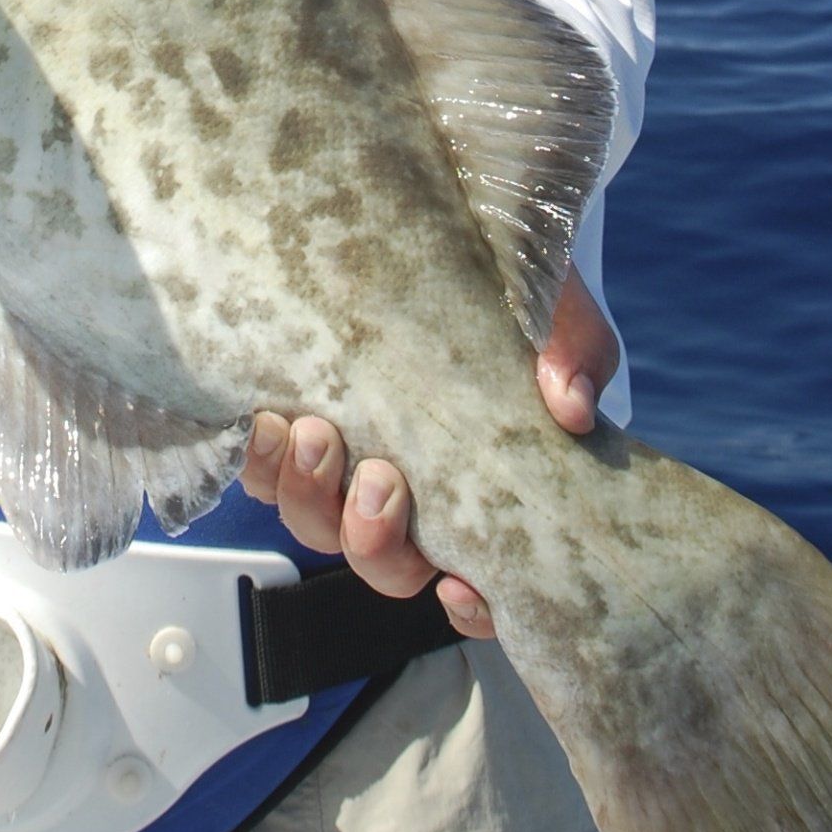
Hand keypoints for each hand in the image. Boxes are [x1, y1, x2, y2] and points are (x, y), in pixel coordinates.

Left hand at [238, 263, 618, 640]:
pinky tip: (264, 425)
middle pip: (385, 566)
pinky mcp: (292, 428)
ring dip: (310, 496)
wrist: (437, 226)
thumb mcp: (551, 311)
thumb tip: (571, 403)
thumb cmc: (500, 291)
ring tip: (313, 435)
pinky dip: (259, 460)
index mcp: (479, 491)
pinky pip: (259, 473)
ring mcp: (345, 467)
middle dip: (375, 540)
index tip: (459, 582)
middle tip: (378, 480)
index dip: (471, 606)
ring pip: (317, 526)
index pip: (481, 586)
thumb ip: (573, 350)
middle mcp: (409, 495)